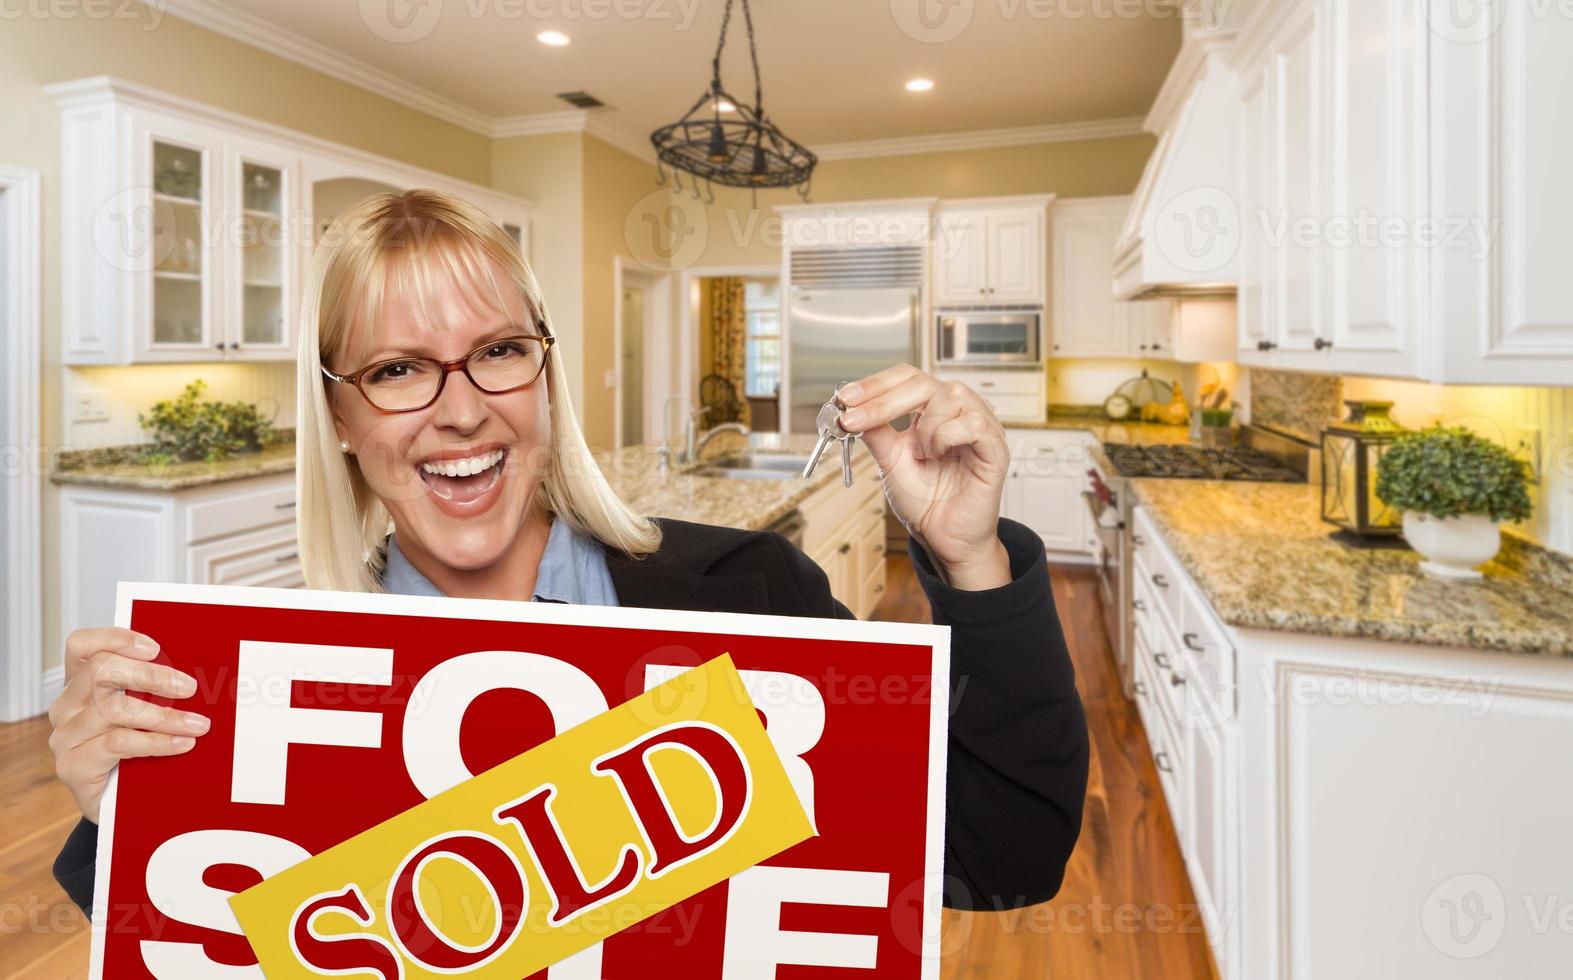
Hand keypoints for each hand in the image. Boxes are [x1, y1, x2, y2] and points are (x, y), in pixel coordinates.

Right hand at [48, 628, 207, 823]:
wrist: (120, 808)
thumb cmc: (135, 752)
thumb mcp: (144, 714)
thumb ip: (154, 690)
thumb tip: (196, 671)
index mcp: (80, 684)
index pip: (82, 646)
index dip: (114, 639)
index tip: (154, 647)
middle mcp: (66, 706)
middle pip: (100, 671)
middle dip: (149, 675)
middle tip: (189, 686)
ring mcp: (65, 736)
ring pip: (114, 710)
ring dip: (164, 716)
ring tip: (199, 725)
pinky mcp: (72, 766)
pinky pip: (117, 743)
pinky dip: (156, 742)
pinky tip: (182, 743)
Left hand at [834, 365, 1011, 590]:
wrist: (941, 536)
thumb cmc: (924, 499)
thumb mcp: (889, 460)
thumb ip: (875, 431)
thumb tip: (851, 406)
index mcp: (934, 410)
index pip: (907, 378)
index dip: (876, 383)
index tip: (846, 397)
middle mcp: (958, 412)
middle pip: (924, 381)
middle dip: (885, 399)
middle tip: (857, 419)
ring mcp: (980, 427)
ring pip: (952, 395)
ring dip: (925, 425)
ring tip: (921, 453)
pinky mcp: (995, 448)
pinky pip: (974, 422)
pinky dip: (947, 436)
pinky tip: (939, 455)